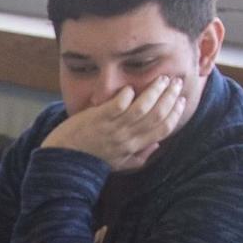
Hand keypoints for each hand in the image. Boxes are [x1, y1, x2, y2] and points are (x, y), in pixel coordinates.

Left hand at [41, 76, 186, 170]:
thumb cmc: (89, 161)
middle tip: (175, 82)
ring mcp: (113, 127)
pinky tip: (130, 87)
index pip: (163, 129)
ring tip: (161, 78)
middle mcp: (127, 138)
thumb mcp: (118, 164)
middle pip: (157, 115)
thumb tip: (158, 145)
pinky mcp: (98, 118)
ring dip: (155, 91)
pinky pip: (119, 103)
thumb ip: (139, 156)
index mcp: (134, 147)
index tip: (181, 100)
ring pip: (142, 107)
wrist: (61, 163)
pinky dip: (127, 94)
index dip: (176, 114)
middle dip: (170, 96)